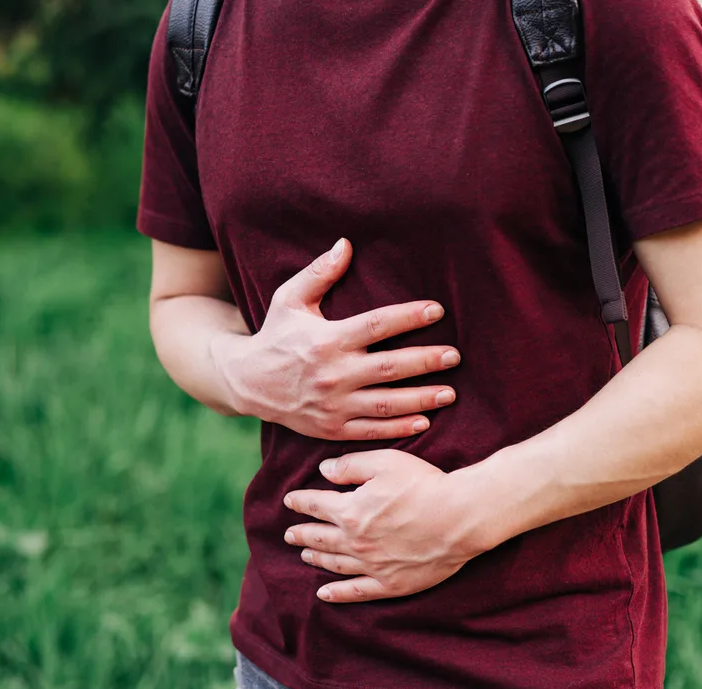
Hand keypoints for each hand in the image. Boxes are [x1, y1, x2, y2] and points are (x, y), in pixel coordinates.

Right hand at [215, 239, 460, 439]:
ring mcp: (333, 404)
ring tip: (450, 394)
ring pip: (386, 403)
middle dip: (426, 361)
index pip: (376, 325)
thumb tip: (346, 244)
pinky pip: (371, 430)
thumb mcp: (288, 300)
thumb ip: (319, 273)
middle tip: (455, 356)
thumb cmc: (275, 335)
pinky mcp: (332, 427)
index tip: (437, 310)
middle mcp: (333, 373)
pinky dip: (399, 427)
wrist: (246, 382)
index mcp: (327, 340)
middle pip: (389, 367)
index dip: (409, 317)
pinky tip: (424, 421)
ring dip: (421, 399)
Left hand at [282, 450, 486, 601]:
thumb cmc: (425, 485)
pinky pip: (356, 592)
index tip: (289, 501)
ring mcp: (372, 566)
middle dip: (301, 534)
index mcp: (350, 511)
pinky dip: (337, 593)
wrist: (460, 517)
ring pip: (334, 564)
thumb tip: (323, 471)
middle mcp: (355, 542)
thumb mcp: (386, 462)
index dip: (300, 502)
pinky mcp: (390, 584)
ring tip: (304, 555)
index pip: (315, 506)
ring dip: (316, 558)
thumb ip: (351, 466)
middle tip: (288, 534)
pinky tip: (323, 593)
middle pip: (319, 538)